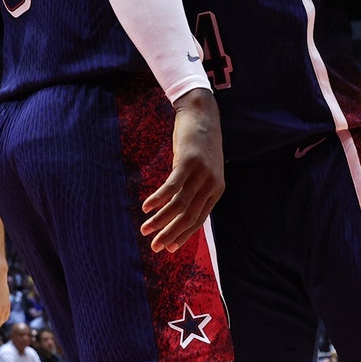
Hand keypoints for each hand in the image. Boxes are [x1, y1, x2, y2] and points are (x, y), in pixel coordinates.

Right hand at [140, 88, 222, 252]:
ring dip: (160, 220)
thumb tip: (177, 208)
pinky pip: (172, 187)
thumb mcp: (201, 169)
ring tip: (145, 229)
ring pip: (179, 205)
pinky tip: (146, 207)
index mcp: (216, 190)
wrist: (202, 114)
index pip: (198, 220)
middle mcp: (211, 184)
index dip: (182, 235)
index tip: (168, 248)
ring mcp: (201, 173)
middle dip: (170, 234)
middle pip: (188, 217)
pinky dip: (158, 199)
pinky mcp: (188, 162)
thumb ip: (195, 188)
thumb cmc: (198, 143)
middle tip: (154, 247)